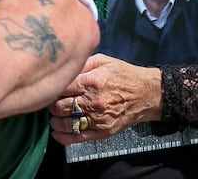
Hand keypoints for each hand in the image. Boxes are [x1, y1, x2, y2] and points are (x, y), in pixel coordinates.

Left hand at [47, 54, 162, 144]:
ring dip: (55, 120)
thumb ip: (81, 64)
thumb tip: (63, 68)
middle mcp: (94, 102)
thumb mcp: (103, 61)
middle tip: (51, 101)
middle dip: (52, 104)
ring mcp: (98, 119)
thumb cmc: (123, 75)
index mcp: (92, 82)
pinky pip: (77, 137)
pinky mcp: (103, 132)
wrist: (146, 94)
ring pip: (65, 123)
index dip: (53, 87)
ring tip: (54, 115)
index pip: (62, 87)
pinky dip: (63, 136)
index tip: (52, 86)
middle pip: (59, 107)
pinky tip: (57, 131)